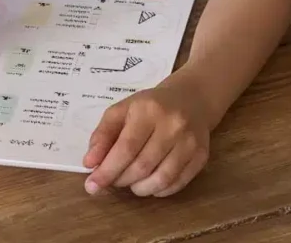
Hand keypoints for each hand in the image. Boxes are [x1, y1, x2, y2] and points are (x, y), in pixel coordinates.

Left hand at [83, 72, 210, 197]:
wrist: (190, 99)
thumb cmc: (149, 106)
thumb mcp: (122, 110)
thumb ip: (103, 134)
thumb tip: (90, 163)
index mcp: (147, 110)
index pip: (126, 147)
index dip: (108, 170)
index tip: (92, 186)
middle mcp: (171, 125)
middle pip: (142, 165)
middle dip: (121, 179)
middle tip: (111, 181)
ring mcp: (189, 142)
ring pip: (161, 178)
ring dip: (140, 188)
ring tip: (130, 183)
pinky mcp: (201, 156)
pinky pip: (178, 183)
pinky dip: (160, 190)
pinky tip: (150, 184)